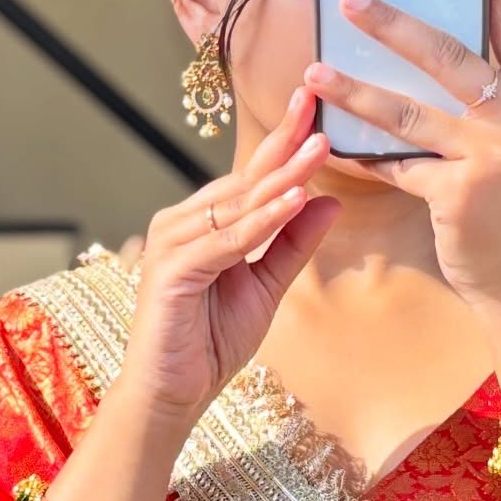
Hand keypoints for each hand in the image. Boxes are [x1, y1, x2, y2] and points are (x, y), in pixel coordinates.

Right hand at [118, 89, 339, 426]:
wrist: (173, 395)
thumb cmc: (209, 342)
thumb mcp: (266, 286)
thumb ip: (292, 244)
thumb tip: (329, 200)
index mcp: (201, 222)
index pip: (249, 175)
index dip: (283, 141)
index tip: (314, 105)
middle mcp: (180, 223)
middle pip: (243, 179)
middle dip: (285, 146)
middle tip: (320, 107)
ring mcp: (171, 243)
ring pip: (237, 205)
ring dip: (280, 177)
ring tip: (320, 149)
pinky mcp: (171, 270)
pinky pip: (226, 241)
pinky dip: (260, 221)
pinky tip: (292, 201)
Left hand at [304, 0, 500, 309]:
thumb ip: (487, 100)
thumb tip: (430, 57)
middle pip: (448, 51)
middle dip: (391, 23)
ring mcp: (493, 153)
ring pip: (408, 109)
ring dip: (353, 91)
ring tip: (312, 74)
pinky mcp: (461, 192)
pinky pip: (396, 164)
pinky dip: (360, 157)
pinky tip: (326, 146)